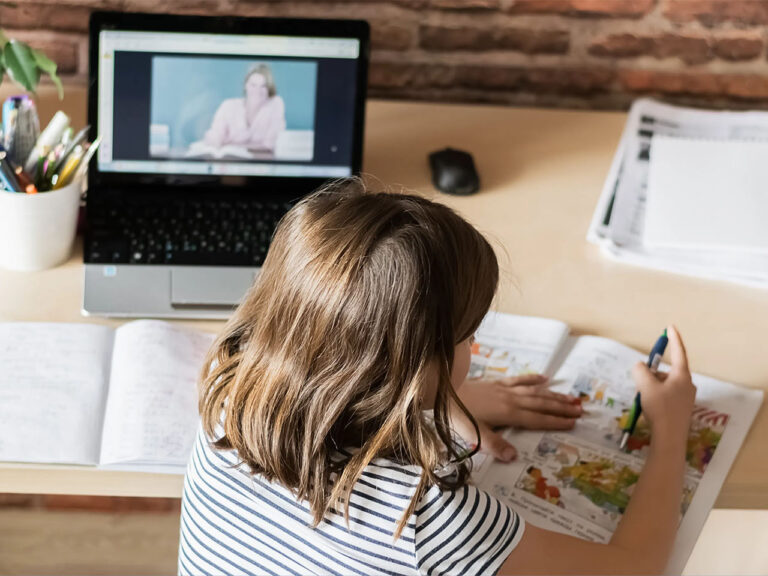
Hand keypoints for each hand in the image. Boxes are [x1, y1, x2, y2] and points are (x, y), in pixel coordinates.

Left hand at [452, 374, 582, 461]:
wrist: (441, 388)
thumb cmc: (455, 414)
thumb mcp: (471, 434)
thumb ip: (492, 444)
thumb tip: (513, 457)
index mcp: (506, 413)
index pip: (536, 419)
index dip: (555, 422)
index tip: (574, 423)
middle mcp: (509, 399)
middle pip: (540, 404)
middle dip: (561, 408)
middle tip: (581, 411)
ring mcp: (503, 389)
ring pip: (534, 392)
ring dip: (553, 395)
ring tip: (572, 398)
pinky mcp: (495, 383)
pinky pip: (519, 380)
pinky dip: (533, 379)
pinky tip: (545, 378)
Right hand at [631, 325, 695, 438]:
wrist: (670, 438)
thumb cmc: (660, 409)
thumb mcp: (645, 386)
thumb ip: (641, 371)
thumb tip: (640, 367)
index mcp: (682, 376)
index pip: (678, 352)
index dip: (673, 339)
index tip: (670, 327)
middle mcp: (687, 385)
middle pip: (666, 371)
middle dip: (651, 374)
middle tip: (640, 383)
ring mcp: (685, 398)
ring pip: (664, 384)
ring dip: (651, 387)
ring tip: (643, 400)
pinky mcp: (680, 409)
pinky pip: (665, 395)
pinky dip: (655, 396)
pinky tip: (648, 408)